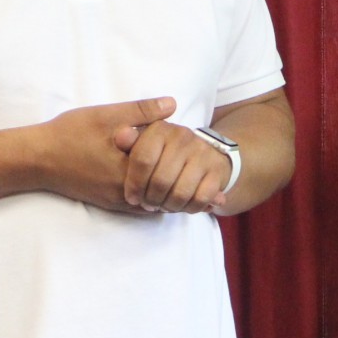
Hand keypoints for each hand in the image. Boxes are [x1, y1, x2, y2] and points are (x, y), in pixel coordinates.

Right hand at [37, 97, 176, 211]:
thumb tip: (173, 105)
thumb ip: (141, 111)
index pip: (168, 162)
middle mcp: (126, 192)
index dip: (174, 147)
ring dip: (161, 179)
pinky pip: (141, 202)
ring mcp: (118, 202)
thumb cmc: (70, 134)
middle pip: (164, 182)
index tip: (177, 133)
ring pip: (155, 195)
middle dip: (171, 165)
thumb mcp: (106, 115)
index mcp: (129, 169)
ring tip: (164, 159)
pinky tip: (147, 172)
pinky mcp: (110, 205)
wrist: (37, 159)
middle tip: (177, 147)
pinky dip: (149, 189)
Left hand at [112, 119, 232, 213]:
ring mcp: (202, 153)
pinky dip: (189, 208)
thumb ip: (128, 143)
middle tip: (148, 204)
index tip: (132, 197)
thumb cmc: (164, 153)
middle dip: (151, 199)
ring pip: (180, 193)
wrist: (204, 153)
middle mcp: (182, 136)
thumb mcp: (143, 145)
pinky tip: (182, 206)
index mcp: (160, 129)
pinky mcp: (217, 170)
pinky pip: (200, 198)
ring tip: (163, 205)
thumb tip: (120, 136)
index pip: (142, 160)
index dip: (134, 184)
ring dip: (169, 206)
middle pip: (161, 180)